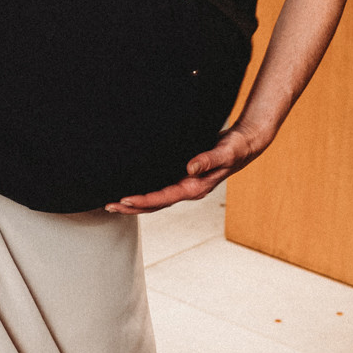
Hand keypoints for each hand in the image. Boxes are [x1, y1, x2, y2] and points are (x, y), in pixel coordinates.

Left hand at [105, 124, 266, 214]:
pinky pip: (161, 190)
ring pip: (156, 200)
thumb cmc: (235, 148)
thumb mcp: (224, 152)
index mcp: (196, 187)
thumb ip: (208, 159)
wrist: (244, 145)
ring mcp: (185, 186)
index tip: (124, 199)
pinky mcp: (183, 178)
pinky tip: (133, 190)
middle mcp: (188, 189)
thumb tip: (190, 168)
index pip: (164, 197)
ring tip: (114, 204)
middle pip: (155, 204)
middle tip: (108, 206)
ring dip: (135, 203)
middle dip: (132, 207)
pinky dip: (145, 193)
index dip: (143, 200)